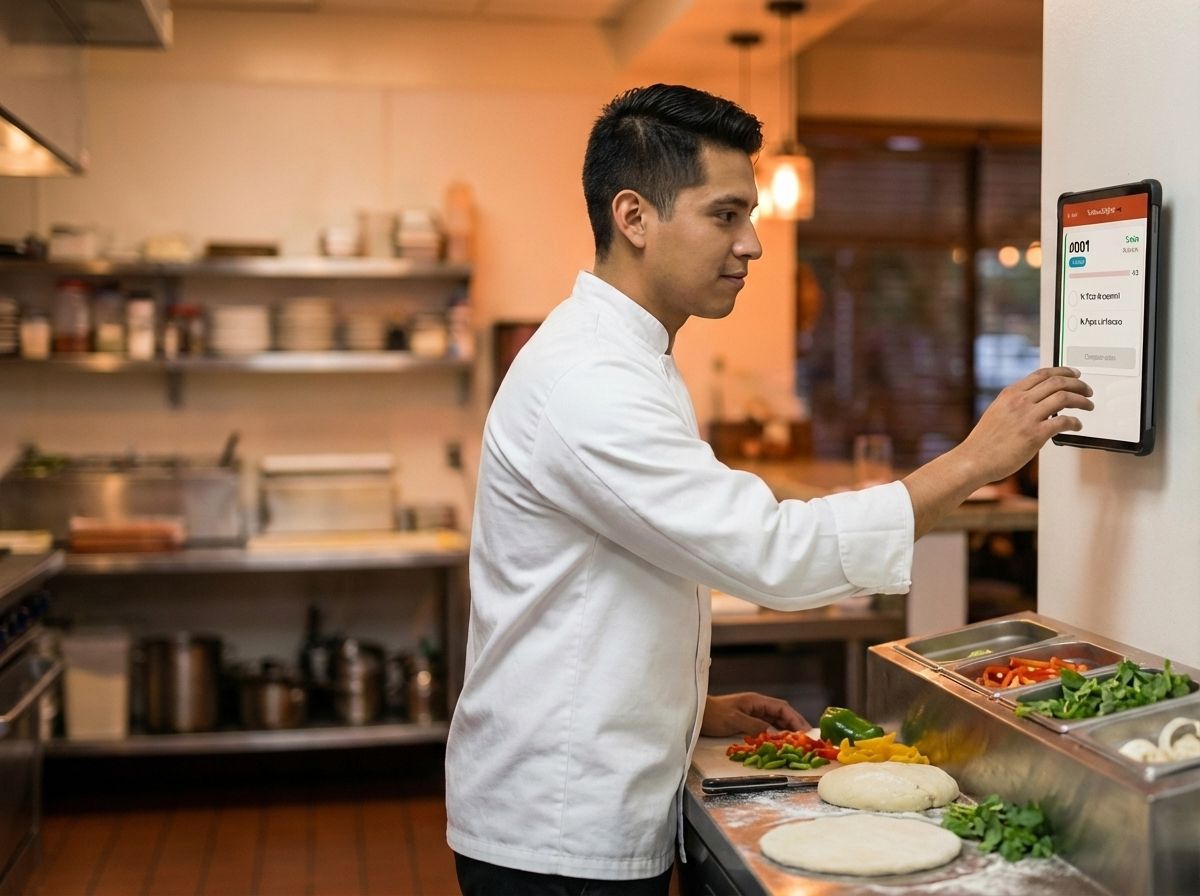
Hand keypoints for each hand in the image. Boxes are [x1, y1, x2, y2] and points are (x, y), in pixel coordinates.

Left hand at [700, 691, 808, 736]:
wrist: (698, 714)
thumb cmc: (714, 714)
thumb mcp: (735, 720)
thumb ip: (754, 726)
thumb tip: (771, 732)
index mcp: (756, 701)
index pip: (781, 707)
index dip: (795, 718)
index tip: (805, 730)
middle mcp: (756, 705)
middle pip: (781, 713)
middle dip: (794, 724)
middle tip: (806, 738)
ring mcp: (752, 713)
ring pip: (775, 719)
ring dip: (786, 728)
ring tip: (797, 741)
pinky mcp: (747, 721)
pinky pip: (766, 726)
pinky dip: (775, 732)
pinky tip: (780, 741)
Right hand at [960, 366, 1093, 482]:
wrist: (974, 460)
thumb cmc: (984, 441)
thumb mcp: (997, 412)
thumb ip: (1015, 403)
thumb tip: (1037, 400)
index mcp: (1010, 393)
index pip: (1042, 374)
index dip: (1063, 371)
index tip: (1074, 374)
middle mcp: (1020, 401)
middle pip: (1057, 382)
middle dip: (1078, 384)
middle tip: (1087, 390)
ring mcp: (1027, 417)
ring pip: (1064, 398)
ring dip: (1082, 400)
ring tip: (1088, 405)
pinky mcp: (1035, 435)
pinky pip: (1063, 422)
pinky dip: (1075, 422)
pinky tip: (1077, 426)